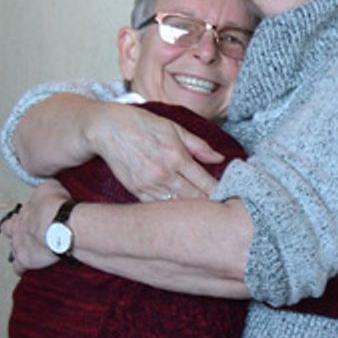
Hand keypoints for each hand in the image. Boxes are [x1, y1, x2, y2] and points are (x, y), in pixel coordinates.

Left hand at [3, 179, 70, 273]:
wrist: (61, 226)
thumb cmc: (57, 207)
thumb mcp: (51, 187)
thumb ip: (45, 189)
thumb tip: (48, 189)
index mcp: (23, 213)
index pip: (15, 217)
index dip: (21, 219)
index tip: (31, 220)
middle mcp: (16, 229)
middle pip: (9, 231)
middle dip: (16, 233)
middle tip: (30, 235)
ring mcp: (18, 245)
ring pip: (13, 250)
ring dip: (21, 251)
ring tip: (33, 252)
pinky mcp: (25, 260)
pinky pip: (18, 268)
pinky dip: (22, 268)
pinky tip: (29, 268)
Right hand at [89, 104, 222, 200]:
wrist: (107, 129)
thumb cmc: (142, 124)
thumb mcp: (173, 128)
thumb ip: (198, 145)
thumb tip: (220, 158)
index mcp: (176, 155)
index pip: (205, 182)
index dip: (220, 192)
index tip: (229, 196)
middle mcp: (164, 173)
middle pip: (194, 198)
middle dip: (209, 204)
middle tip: (222, 208)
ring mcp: (149, 184)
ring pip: (177, 205)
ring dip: (191, 209)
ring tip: (205, 213)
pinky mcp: (136, 191)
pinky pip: (159, 206)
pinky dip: (171, 208)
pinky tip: (180, 210)